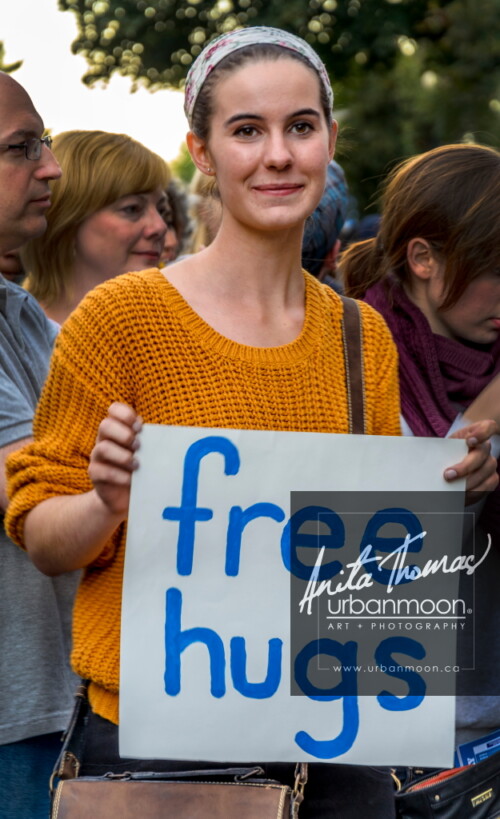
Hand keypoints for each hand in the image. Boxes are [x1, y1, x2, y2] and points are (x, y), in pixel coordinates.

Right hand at [88, 402, 141, 516]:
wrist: (125, 496)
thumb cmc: (140, 468)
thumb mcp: (147, 452)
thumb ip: (151, 440)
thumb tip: (170, 434)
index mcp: (118, 429)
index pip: (114, 409)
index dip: (125, 414)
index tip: (140, 426)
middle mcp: (104, 439)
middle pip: (105, 425)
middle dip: (124, 434)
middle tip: (139, 446)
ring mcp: (97, 456)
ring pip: (102, 448)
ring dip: (122, 456)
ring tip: (137, 464)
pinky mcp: (95, 474)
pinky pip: (101, 471)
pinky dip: (118, 475)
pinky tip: (131, 480)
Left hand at [445, 419, 498, 503]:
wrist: (447, 469)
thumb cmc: (444, 455)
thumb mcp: (442, 448)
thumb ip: (442, 449)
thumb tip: (431, 457)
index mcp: (474, 433)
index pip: (488, 427)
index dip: (482, 432)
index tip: (470, 441)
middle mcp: (485, 447)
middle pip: (482, 454)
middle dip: (465, 466)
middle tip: (448, 475)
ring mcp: (490, 463)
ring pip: (486, 471)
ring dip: (468, 482)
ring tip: (453, 489)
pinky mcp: (492, 478)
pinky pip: (487, 486)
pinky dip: (474, 491)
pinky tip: (462, 495)